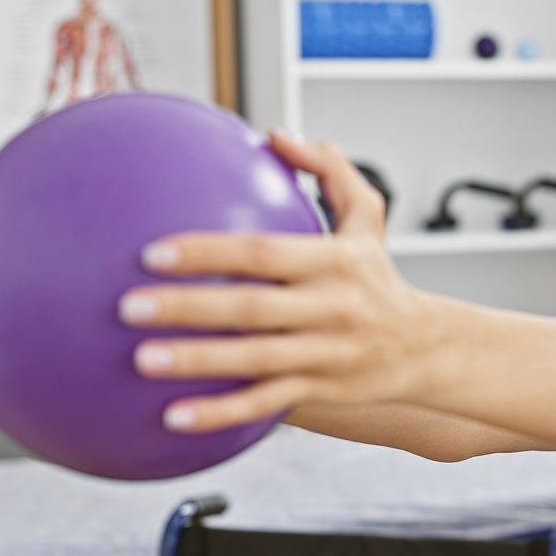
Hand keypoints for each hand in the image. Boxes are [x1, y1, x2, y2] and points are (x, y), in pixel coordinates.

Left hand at [121, 130, 443, 433]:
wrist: (425, 348)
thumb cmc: (379, 277)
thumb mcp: (368, 218)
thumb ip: (328, 169)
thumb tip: (274, 135)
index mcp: (334, 262)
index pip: (262, 253)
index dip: (209, 252)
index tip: (153, 253)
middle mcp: (331, 309)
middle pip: (251, 309)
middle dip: (188, 309)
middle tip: (129, 307)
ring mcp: (325, 354)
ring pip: (254, 361)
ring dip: (197, 363)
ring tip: (142, 361)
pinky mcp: (321, 391)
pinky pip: (266, 404)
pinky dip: (221, 414)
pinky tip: (173, 419)